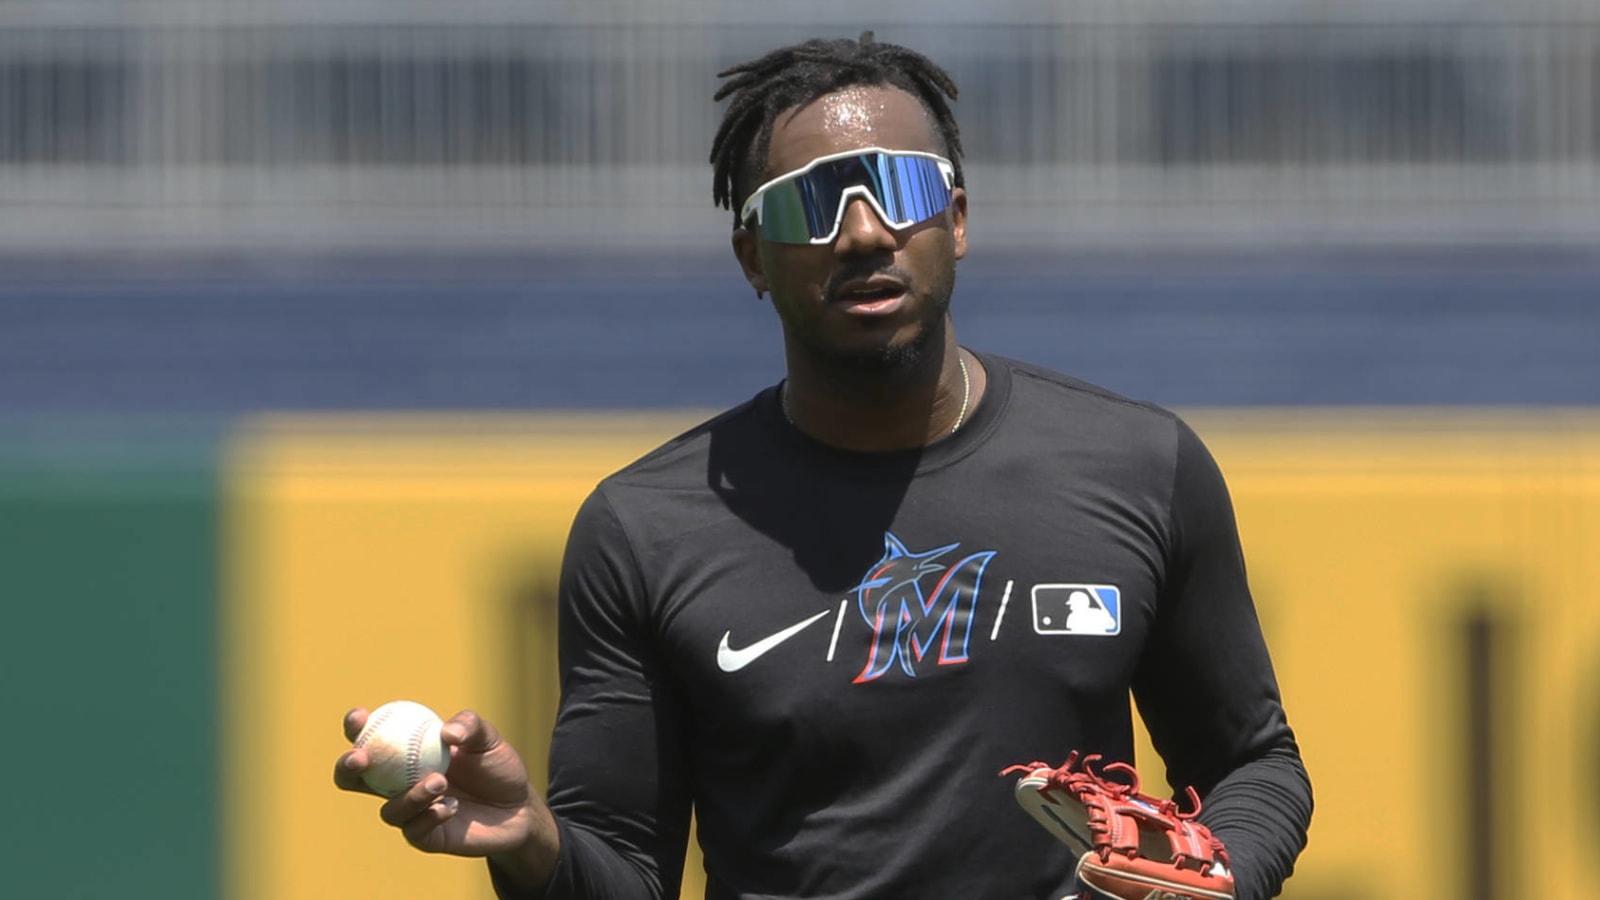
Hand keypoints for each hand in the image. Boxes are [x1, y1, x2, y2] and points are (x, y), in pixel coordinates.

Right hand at [334, 708, 559, 886]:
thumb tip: (446, 732)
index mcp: (405, 753)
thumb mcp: (487, 738)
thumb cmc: (496, 766)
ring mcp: (410, 811)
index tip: (360, 716)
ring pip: (388, 810)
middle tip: (363, 758)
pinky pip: (413, 831)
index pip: (369, 738)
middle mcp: (399, 783)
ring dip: (409, 796)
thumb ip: (469, 726)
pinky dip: (429, 816)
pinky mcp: (425, 837)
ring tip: (440, 781)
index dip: (356, 727)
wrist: (519, 806)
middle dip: (346, 768)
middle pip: (352, 780)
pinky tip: (451, 806)